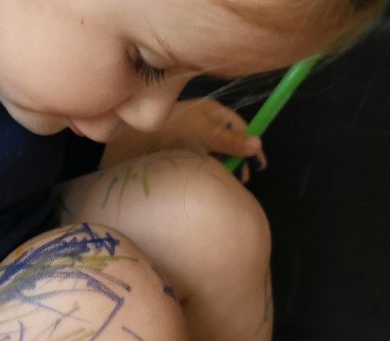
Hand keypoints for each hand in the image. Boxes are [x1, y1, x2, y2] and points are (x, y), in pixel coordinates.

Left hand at [101, 99, 266, 181]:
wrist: (131, 141)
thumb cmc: (172, 133)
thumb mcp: (206, 136)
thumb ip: (232, 141)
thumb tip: (257, 144)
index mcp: (211, 111)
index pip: (240, 127)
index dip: (250, 145)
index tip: (258, 165)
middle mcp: (201, 119)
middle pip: (227, 140)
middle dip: (236, 158)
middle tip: (240, 179)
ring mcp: (188, 133)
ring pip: (213, 151)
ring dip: (221, 165)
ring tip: (223, 180)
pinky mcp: (175, 147)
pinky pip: (198, 158)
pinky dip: (205, 167)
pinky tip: (203, 178)